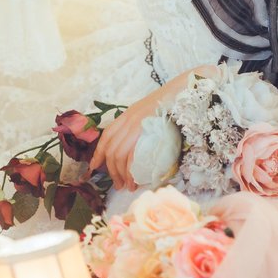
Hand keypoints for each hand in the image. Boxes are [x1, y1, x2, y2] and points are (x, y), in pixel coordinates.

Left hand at [91, 64, 217, 189]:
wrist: (183, 90)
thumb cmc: (171, 103)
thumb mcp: (148, 113)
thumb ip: (140, 126)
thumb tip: (138, 147)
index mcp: (126, 115)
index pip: (106, 136)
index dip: (98, 153)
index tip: (93, 167)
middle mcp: (127, 120)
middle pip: (110, 149)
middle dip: (111, 171)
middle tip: (117, 185)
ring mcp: (136, 124)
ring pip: (118, 154)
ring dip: (120, 174)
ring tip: (127, 187)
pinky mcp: (146, 130)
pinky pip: (132, 154)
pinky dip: (130, 170)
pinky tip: (134, 179)